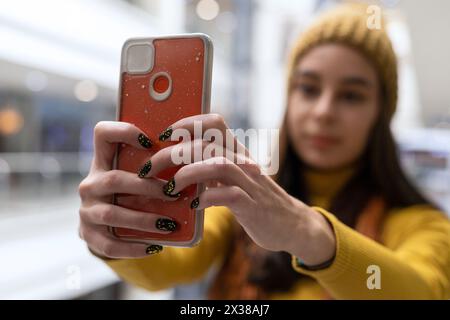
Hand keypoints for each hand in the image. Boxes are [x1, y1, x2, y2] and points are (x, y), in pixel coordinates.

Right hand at [78, 121, 179, 258]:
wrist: (105, 225)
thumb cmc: (130, 193)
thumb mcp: (134, 175)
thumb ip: (152, 167)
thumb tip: (193, 158)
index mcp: (102, 162)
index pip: (102, 133)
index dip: (123, 132)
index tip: (150, 141)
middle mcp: (90, 184)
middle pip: (113, 179)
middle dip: (146, 187)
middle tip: (173, 193)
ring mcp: (86, 210)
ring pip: (112, 214)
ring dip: (144, 220)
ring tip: (169, 225)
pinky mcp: (88, 235)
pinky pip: (110, 244)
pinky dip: (134, 248)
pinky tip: (156, 247)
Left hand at [139, 114, 336, 264]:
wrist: (290, 223)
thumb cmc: (254, 199)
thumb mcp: (234, 177)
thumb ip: (211, 167)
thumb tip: (175, 161)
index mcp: (238, 151)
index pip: (214, 122)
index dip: (187, 123)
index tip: (164, 134)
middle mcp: (244, 162)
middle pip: (206, 143)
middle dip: (171, 153)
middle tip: (149, 168)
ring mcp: (250, 182)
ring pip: (217, 164)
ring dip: (186, 173)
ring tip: (169, 188)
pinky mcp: (253, 205)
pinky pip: (228, 195)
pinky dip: (206, 198)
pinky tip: (193, 205)